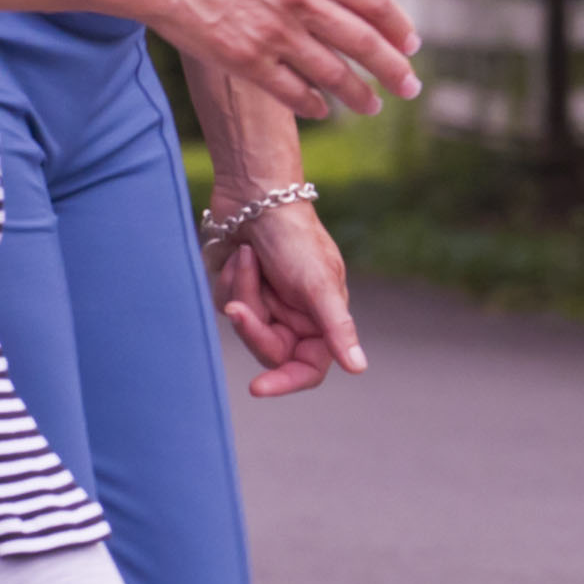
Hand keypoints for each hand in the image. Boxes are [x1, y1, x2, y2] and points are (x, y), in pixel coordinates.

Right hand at [120, 0, 423, 120]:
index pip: (375, 2)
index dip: (399, 27)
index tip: (410, 44)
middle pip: (365, 44)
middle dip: (394, 70)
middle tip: (410, 87)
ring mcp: (275, 34)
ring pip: (335, 75)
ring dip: (360, 95)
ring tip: (373, 105)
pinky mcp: (248, 62)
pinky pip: (295, 93)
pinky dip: (315, 105)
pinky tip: (324, 109)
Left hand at [211, 197, 366, 397]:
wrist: (257, 194)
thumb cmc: (295, 236)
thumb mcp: (319, 284)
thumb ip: (338, 328)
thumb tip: (359, 368)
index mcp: (322, 319)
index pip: (308, 369)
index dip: (286, 382)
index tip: (258, 388)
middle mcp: (295, 317)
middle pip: (269, 351)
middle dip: (253, 325)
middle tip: (239, 306)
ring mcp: (266, 305)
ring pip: (244, 327)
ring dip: (242, 291)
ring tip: (247, 257)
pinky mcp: (240, 291)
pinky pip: (225, 306)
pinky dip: (229, 280)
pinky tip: (238, 255)